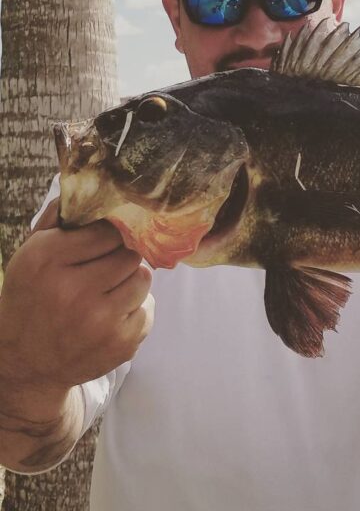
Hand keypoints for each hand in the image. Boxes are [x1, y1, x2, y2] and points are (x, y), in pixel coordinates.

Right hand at [0, 198, 153, 400]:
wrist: (25, 362)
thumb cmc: (34, 297)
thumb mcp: (32, 254)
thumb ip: (59, 218)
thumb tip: (93, 183)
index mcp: (46, 260)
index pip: (108, 229)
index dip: (110, 234)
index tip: (105, 241)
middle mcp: (72, 290)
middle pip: (130, 253)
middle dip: (121, 258)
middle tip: (105, 269)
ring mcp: (98, 320)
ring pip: (143, 278)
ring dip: (130, 282)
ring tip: (105, 293)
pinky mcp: (120, 343)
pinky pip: (148, 307)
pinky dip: (134, 309)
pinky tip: (109, 317)